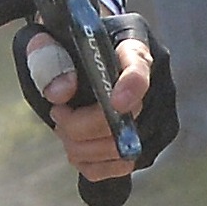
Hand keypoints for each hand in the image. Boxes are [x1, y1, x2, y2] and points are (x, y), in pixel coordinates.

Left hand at [27, 32, 152, 182]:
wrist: (87, 57)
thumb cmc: (68, 45)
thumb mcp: (48, 38)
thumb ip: (46, 56)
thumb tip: (60, 92)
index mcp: (132, 43)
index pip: (140, 66)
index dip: (132, 87)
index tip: (115, 102)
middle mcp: (157, 81)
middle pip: (126, 120)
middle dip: (79, 126)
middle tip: (57, 112)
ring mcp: (160, 116)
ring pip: (122, 149)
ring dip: (81, 147)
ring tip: (64, 127)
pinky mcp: (152, 143)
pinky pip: (122, 167)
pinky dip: (92, 164)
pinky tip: (76, 148)